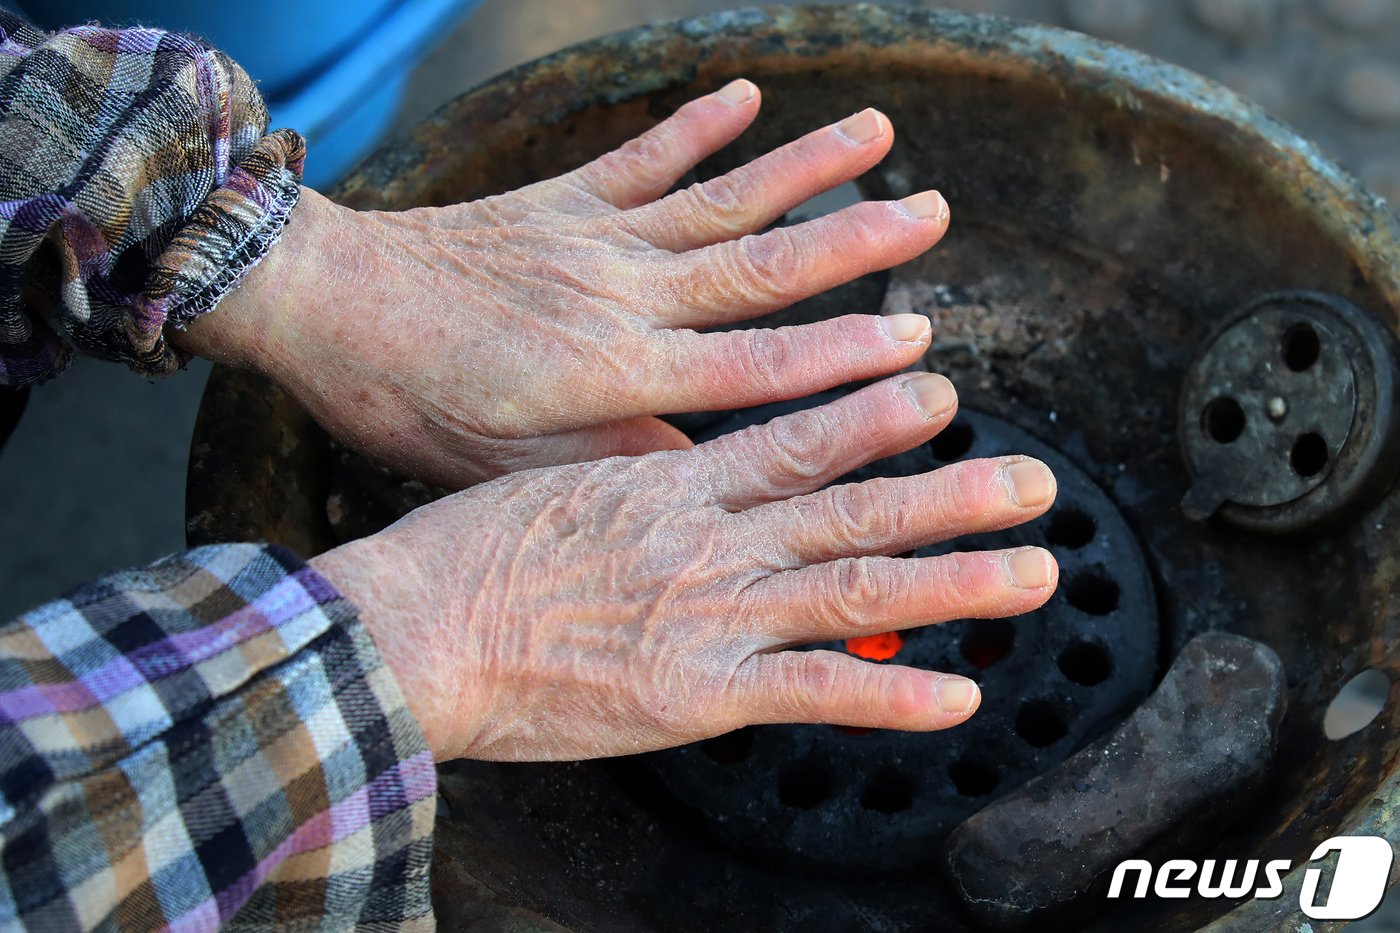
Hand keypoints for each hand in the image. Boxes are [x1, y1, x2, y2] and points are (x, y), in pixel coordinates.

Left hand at [181, 80, 949, 485]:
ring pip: (719, 200)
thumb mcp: (507, 463)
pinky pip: (642, 156)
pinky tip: (748, 94)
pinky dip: (697, 124)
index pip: (749, 368)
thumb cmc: (407, 399)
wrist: (320, 305)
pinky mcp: (561, 199)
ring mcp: (594, 238)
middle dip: (855, 243)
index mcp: (612, 373)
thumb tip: (701, 472)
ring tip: (878, 133)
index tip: (913, 344)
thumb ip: (612, 460)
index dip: (837, 357)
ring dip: (803, 167)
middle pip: (758, 267)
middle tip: (933, 214)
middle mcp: (620, 295)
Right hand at [310, 374, 1058, 760]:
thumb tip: (671, 475)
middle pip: (854, 506)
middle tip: (1035, 481)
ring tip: (1036, 570)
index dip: (875, 415)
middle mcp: (711, 538)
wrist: (414, 629)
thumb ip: (627, 481)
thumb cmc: (464, 558)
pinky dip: (892, 694)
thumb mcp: (550, 484)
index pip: (795, 440)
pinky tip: (959, 698)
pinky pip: (816, 692)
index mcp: (673, 485)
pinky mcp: (699, 691)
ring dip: (957, 578)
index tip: (935, 392)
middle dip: (954, 492)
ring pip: (857, 586)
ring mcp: (713, 613)